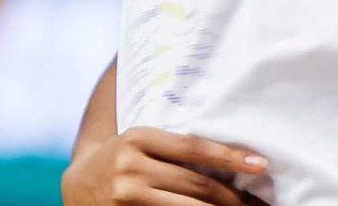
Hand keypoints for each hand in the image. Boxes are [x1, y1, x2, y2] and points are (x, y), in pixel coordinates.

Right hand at [60, 126, 265, 205]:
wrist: (76, 184)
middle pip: (196, 184)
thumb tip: (232, 162)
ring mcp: (125, 195)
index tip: (261, 165)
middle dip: (234, 196)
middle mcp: (130, 166)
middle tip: (260, 203)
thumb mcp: (141, 143)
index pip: (194, 148)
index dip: (231, 156)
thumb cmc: (120, 159)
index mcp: (138, 137)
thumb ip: (175, 150)